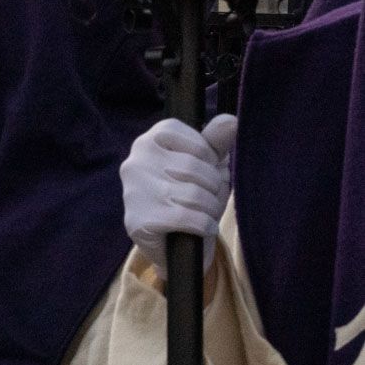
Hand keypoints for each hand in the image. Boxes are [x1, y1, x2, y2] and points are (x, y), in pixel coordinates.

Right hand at [120, 114, 236, 276]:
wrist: (174, 243)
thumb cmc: (190, 195)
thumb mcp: (207, 164)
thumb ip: (216, 141)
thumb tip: (231, 121)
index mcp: (147, 142)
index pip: (194, 140)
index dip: (209, 157)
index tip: (204, 169)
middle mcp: (133, 164)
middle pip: (194, 167)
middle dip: (212, 185)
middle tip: (207, 196)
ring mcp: (133, 193)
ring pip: (193, 194)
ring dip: (210, 208)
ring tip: (205, 213)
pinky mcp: (137, 222)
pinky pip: (187, 218)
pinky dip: (204, 226)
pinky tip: (201, 228)